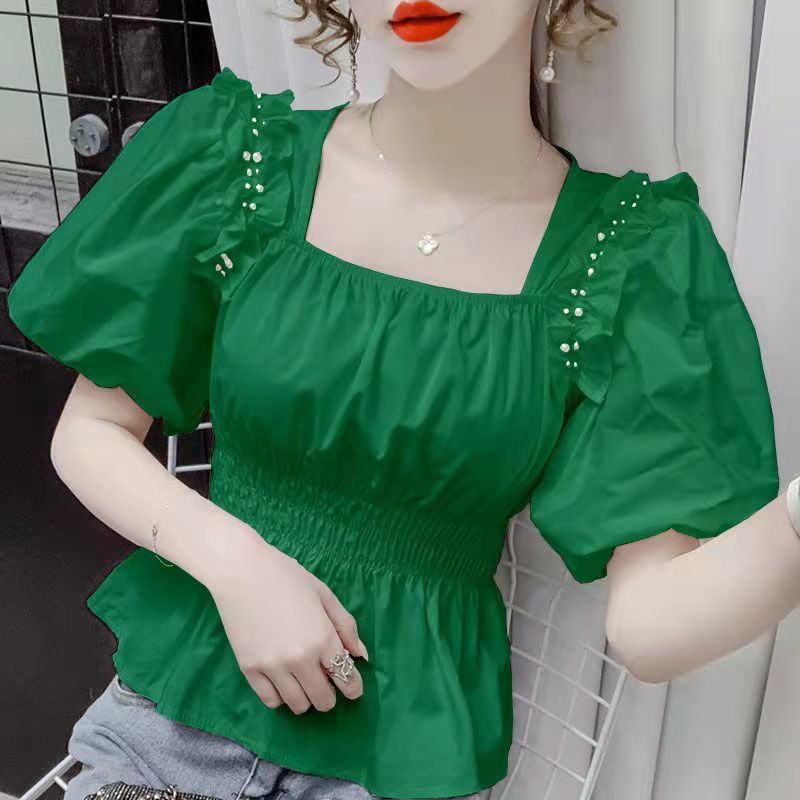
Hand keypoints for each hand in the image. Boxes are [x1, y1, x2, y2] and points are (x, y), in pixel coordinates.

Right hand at [207, 539, 367, 713]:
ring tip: (305, 682)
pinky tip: (284, 683)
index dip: (353, 688)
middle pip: (323, 700)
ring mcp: (272, 667)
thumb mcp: (324, 595)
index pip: (346, 678)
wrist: (242, 571)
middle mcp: (299, 659)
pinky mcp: (249, 670)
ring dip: (307, 699)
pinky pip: (271, 701)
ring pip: (298, 705)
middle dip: (330, 695)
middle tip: (327, 683)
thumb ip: (346, 626)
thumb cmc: (287, 577)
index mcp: (322, 638)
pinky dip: (281, 697)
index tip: (353, 688)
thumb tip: (361, 656)